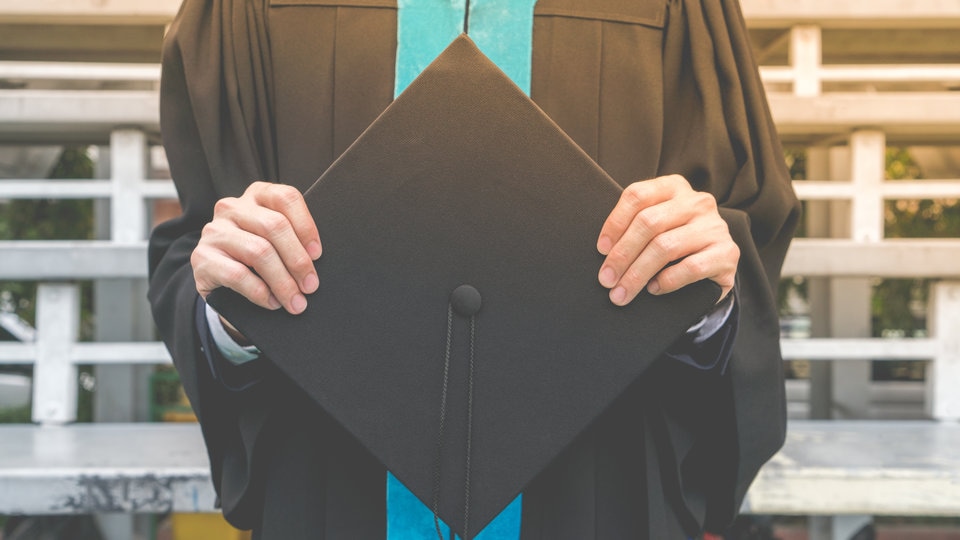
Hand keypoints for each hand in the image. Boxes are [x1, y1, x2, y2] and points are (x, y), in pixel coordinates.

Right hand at [191, 181, 321, 314]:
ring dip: (282, 281)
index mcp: (256, 195)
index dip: (306, 226)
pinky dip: (260, 292)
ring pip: (258, 251)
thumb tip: (315, 260)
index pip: (286, 198)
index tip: (317, 255)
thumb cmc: (258, 259)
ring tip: (295, 301)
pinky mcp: (201, 258)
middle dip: (297, 260)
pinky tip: (272, 302)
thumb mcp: (275, 241)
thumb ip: (292, 238)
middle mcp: (232, 208)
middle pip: (274, 226)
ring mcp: (214, 232)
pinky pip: (237, 274)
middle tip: (310, 286)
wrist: (221, 283)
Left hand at [596, 174, 737, 305]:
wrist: (714, 268)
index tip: (601, 249)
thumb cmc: (674, 245)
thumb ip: (636, 226)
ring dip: (638, 274)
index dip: (615, 222)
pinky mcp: (727, 253)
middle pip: (649, 223)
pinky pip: (691, 267)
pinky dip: (667, 281)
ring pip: (666, 247)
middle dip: (622, 255)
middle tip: (607, 279)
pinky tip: (654, 289)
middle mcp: (697, 202)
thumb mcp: (656, 227)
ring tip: (622, 292)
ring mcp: (715, 226)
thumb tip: (604, 251)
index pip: (637, 195)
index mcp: (674, 187)